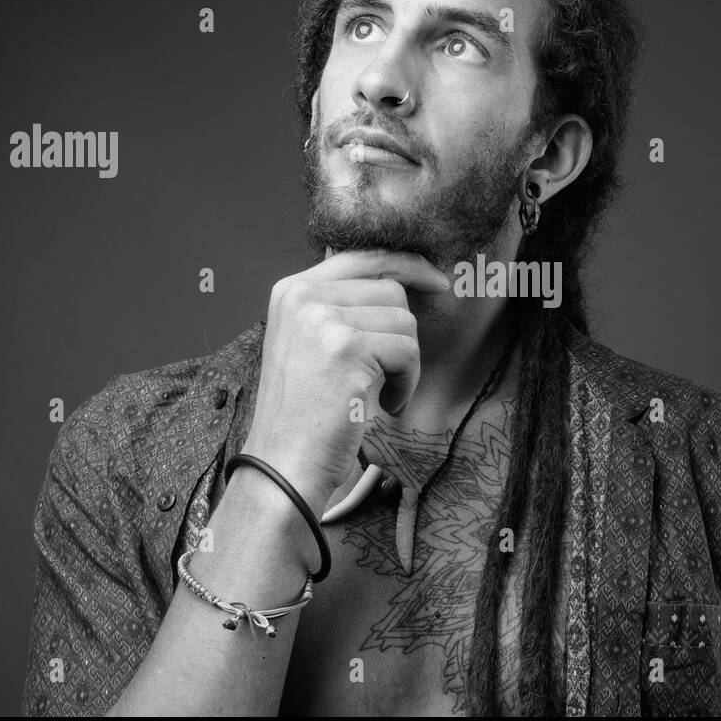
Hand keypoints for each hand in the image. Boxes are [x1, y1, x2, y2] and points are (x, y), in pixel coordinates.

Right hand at [239, 249, 449, 502]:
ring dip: (405, 362)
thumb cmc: (305, 414)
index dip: (407, 265)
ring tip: (379, 392)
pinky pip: (407, 350)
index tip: (437, 282)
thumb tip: (402, 279)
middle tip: (386, 374)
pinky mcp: (347, 346)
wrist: (283, 464)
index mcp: (291, 290)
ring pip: (404, 320)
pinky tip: (383, 403)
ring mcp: (322, 318)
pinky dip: (406, 382)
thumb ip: (343, 307)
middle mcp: (302, 295)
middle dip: (401, 334)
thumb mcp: (312, 343)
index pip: (363, 256)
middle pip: (390, 289)